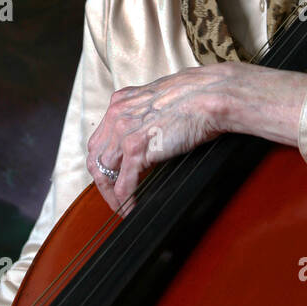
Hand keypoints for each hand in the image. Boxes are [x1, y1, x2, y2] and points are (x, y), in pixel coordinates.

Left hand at [86, 63, 239, 212]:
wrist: (210, 95)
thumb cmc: (196, 97)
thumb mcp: (160, 102)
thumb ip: (146, 117)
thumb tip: (149, 138)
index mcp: (121, 102)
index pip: (100, 139)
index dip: (104, 162)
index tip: (112, 176)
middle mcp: (117, 115)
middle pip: (96, 157)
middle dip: (103, 181)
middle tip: (113, 198)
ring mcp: (124, 131)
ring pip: (105, 173)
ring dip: (112, 195)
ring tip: (122, 208)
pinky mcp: (137, 148)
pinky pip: (123, 184)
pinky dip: (125, 202)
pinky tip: (131, 210)